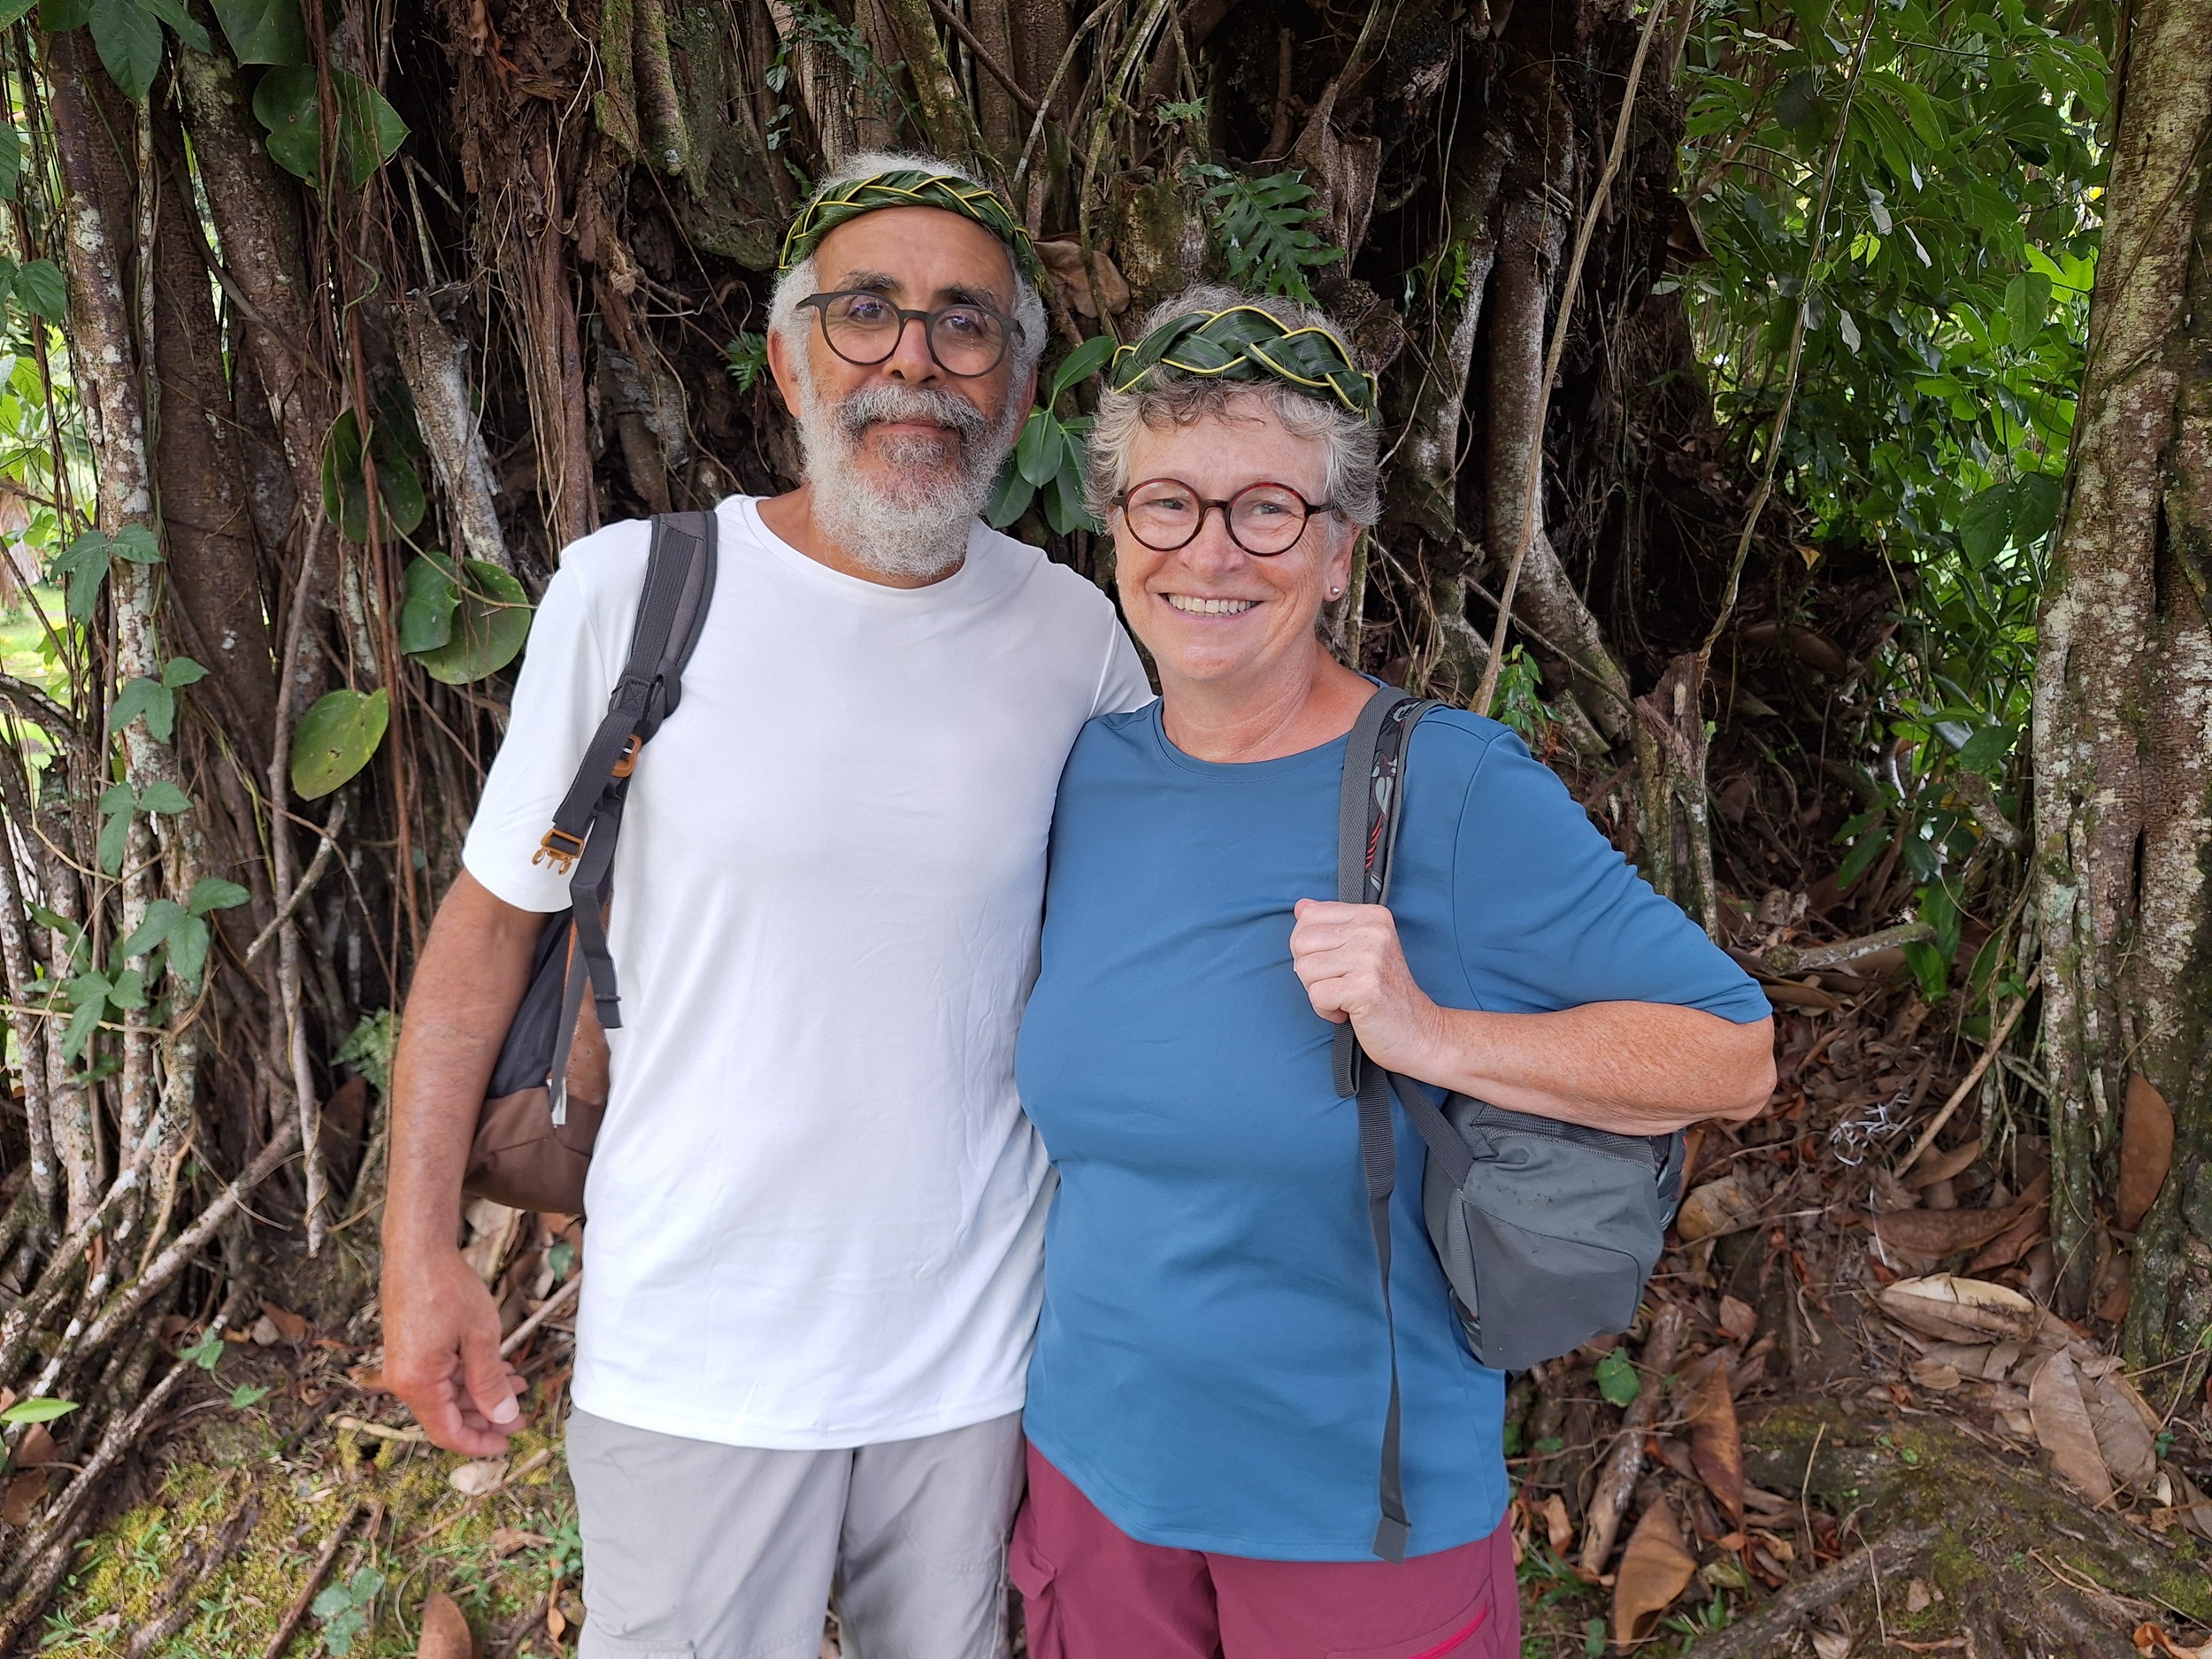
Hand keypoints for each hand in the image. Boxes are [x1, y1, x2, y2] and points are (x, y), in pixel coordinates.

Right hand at [380, 1243, 526, 1455]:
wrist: (417, 1251)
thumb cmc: (447, 1289)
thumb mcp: (480, 1337)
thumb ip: (490, 1382)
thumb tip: (503, 1416)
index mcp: (418, 1384)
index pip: (447, 1433)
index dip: (479, 1443)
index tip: (507, 1444)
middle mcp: (405, 1381)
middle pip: (448, 1416)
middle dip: (487, 1418)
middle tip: (522, 1415)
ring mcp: (405, 1366)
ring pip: (447, 1395)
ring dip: (482, 1395)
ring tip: (519, 1386)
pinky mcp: (410, 1351)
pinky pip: (441, 1376)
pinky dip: (469, 1377)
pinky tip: (499, 1369)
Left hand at [1289, 899, 1446, 1076]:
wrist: (1417, 1030)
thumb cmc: (1384, 992)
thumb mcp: (1361, 949)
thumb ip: (1331, 925)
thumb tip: (1300, 906)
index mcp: (1372, 916)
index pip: (1309, 916)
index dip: (1308, 947)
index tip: (1332, 964)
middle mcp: (1373, 931)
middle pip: (1301, 942)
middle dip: (1310, 971)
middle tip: (1338, 984)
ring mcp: (1371, 958)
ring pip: (1305, 969)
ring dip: (1317, 992)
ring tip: (1345, 997)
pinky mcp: (1366, 987)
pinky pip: (1316, 995)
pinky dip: (1325, 1010)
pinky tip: (1347, 1012)